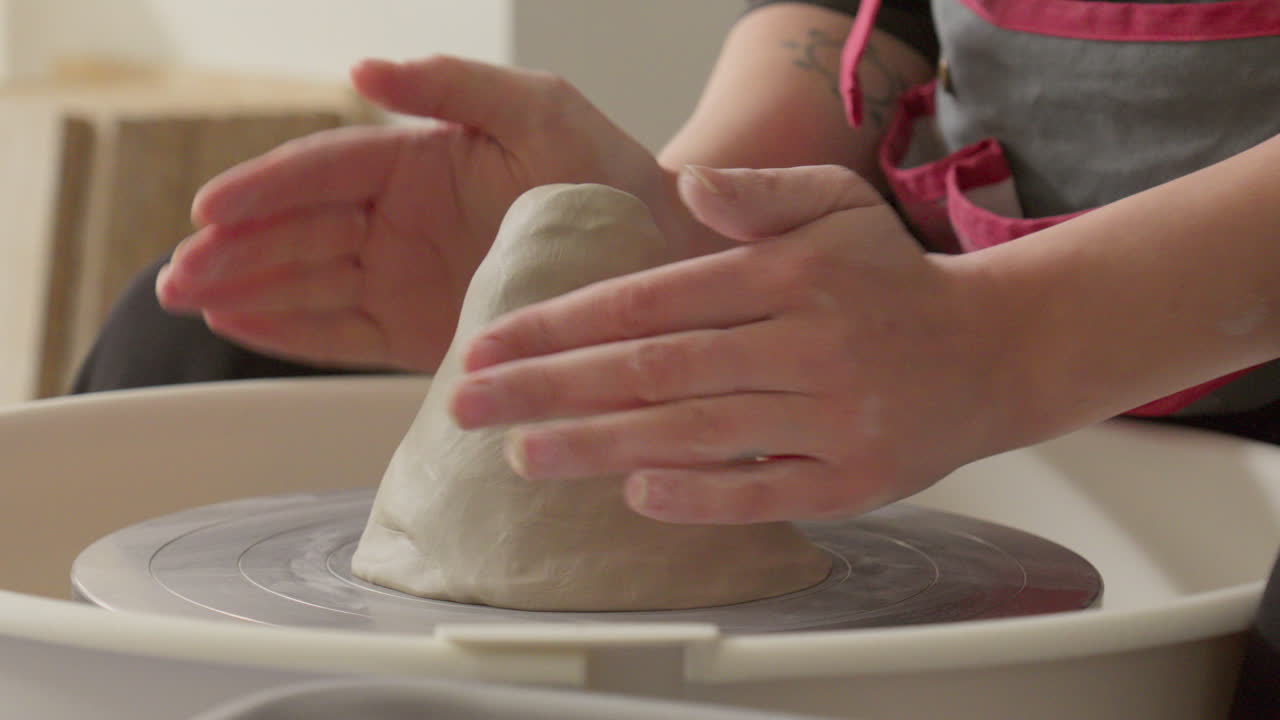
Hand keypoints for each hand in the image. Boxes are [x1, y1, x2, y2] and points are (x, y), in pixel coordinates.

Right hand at [157, 56, 681, 370]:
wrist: (652, 247)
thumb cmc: (599, 168)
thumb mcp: (537, 107)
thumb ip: (453, 84)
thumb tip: (363, 71)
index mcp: (416, 158)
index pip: (324, 171)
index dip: (265, 189)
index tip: (211, 209)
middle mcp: (397, 218)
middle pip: (300, 231)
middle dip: (235, 250)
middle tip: (176, 274)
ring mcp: (402, 276)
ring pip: (309, 282)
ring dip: (246, 290)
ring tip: (186, 298)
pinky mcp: (418, 330)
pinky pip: (345, 333)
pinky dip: (293, 332)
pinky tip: (239, 325)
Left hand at [450, 165, 1010, 523]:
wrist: (993, 353)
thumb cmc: (892, 279)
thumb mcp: (836, 204)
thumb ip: (756, 193)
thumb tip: (682, 181)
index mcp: (786, 275)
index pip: (650, 300)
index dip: (561, 323)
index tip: (491, 344)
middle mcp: (805, 345)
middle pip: (654, 371)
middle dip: (550, 388)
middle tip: (470, 404)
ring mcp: (830, 419)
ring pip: (694, 435)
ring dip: (598, 446)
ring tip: (522, 454)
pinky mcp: (852, 482)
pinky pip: (761, 494)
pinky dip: (695, 497)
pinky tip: (630, 494)